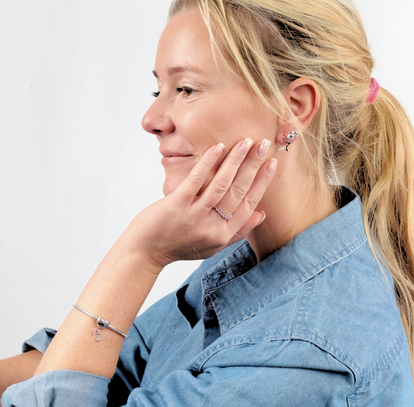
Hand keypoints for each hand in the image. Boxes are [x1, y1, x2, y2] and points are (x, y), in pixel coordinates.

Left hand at [124, 138, 276, 268]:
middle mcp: (212, 227)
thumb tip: (260, 214)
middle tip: (264, 145)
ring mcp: (194, 215)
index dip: (262, 182)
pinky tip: (218, 147)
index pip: (249, 204)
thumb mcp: (212, 246)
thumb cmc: (179, 247)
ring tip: (246, 142)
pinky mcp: (177, 204)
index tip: (272, 164)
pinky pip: (196, 180)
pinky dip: (208, 163)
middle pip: (239, 192)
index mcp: (223, 235)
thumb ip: (237, 232)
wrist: (146, 252)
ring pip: (221, 184)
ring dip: (235, 161)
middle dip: (254, 166)